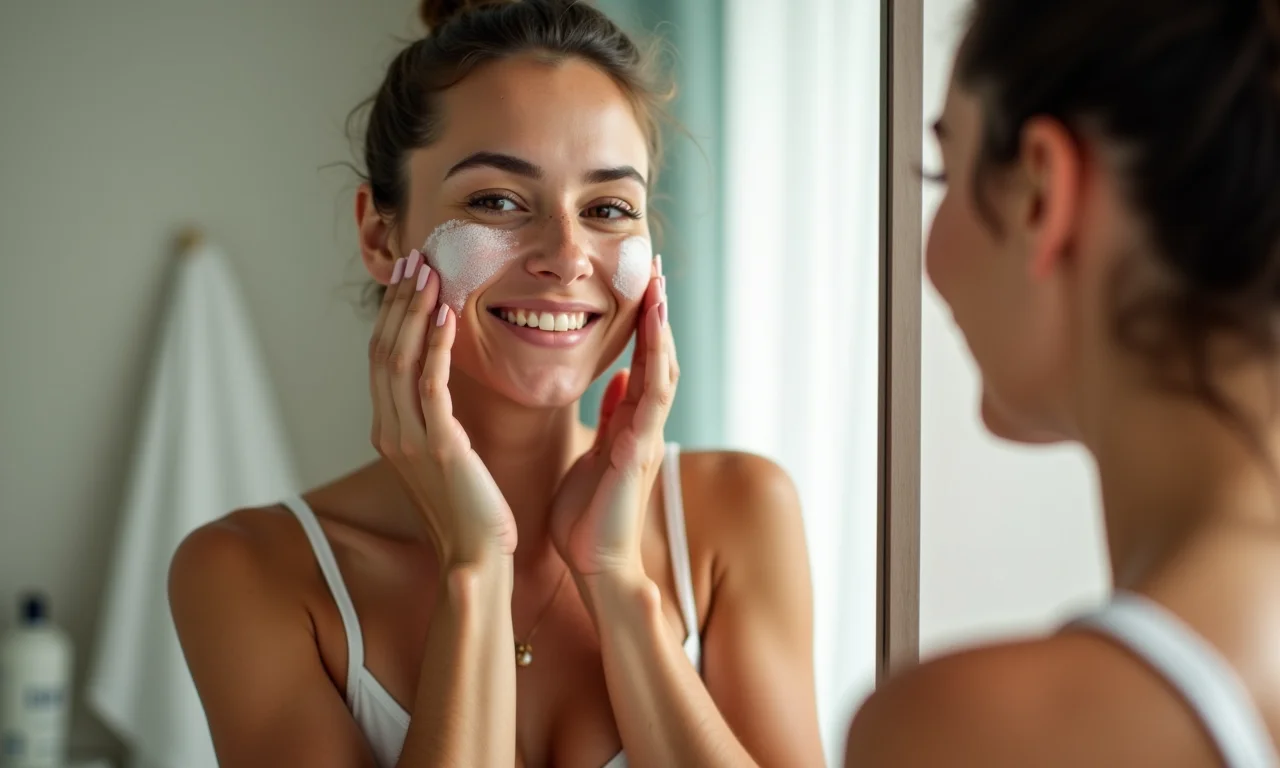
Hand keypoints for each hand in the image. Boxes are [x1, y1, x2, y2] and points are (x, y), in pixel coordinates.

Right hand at [370, 250, 516, 566]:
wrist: (479, 556)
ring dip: (415, 311)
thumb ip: (436, 420)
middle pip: (384, 350)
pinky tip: (450, 313)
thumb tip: (440, 385)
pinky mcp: (439, 446)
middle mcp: (390, 431)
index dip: (394, 315)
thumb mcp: (446, 456)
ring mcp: (409, 439)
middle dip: (399, 302)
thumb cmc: (472, 509)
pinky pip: (431, 383)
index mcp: (389, 431)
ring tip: (429, 272)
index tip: (410, 276)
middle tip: (416, 259)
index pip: (382, 358)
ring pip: (401, 359)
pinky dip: (437, 343)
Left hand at [550, 262, 676, 576]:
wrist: (595, 566)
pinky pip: (652, 398)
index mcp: (630, 425)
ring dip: (660, 329)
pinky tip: (653, 333)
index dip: (643, 325)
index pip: (642, 363)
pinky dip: (654, 362)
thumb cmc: (588, 519)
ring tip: (659, 288)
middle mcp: (644, 426)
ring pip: (662, 370)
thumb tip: (618, 381)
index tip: (641, 285)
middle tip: (657, 270)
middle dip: (657, 314)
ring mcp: (646, 437)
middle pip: (658, 357)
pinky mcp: (638, 451)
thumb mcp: (594, 455)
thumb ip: (611, 418)